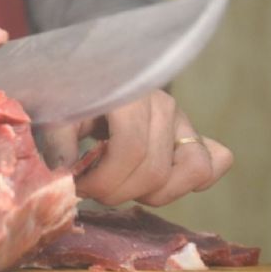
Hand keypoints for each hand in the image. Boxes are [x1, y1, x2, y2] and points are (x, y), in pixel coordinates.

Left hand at [38, 90, 232, 206]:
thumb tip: (66, 168)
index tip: (80, 186)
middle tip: (93, 189)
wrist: (90, 77)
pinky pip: (213, 163)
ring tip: (124, 186)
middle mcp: (164, 105)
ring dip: (155, 193)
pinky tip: (156, 184)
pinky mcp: (192, 133)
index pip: (131, 150)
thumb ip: (58, 139)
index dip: (104, 180)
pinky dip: (189, 182)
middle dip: (119, 192)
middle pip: (156, 170)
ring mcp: (183, 119)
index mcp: (130, 97)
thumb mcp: (56, 112)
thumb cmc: (71, 98)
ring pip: (193, 171)